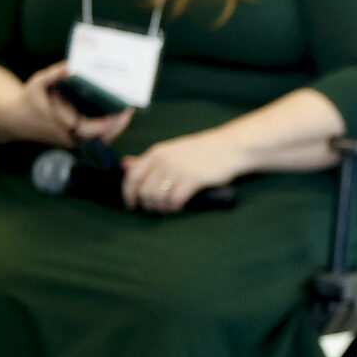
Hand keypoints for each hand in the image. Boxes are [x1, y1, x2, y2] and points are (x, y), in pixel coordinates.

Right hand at [13, 62, 133, 147]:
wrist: (14, 120)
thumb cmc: (28, 101)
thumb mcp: (38, 84)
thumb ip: (55, 74)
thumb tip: (72, 65)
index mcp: (68, 129)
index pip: (100, 129)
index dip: (117, 120)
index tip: (128, 107)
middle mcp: (74, 139)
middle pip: (107, 135)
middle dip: (121, 121)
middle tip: (131, 104)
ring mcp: (76, 142)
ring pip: (105, 137)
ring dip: (117, 124)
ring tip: (127, 106)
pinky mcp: (77, 140)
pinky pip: (98, 135)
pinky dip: (109, 125)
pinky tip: (116, 111)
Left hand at [118, 129, 243, 212]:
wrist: (230, 147)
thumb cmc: (202, 151)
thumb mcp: (172, 151)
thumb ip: (149, 159)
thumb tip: (126, 164)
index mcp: (156, 152)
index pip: (132, 176)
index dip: (128, 193)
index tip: (132, 204)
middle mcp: (163, 160)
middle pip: (143, 190)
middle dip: (147, 204)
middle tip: (155, 208)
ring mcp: (178, 169)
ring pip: (157, 197)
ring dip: (161, 207)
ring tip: (168, 208)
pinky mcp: (192, 179)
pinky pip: (174, 200)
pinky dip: (174, 207)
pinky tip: (179, 206)